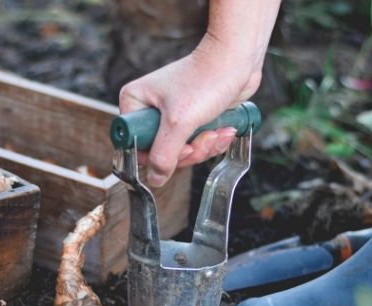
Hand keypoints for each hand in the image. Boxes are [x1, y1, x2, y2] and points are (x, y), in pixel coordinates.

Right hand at [119, 34, 261, 186]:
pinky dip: (212, 141)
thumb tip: (155, 178)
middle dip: (189, 151)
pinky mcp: (192, 119)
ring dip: (205, 146)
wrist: (236, 59)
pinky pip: (197, 143)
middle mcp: (149, 108)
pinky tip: (224, 130)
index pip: (135, 145)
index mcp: (135, 103)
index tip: (179, 148)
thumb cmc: (206, 78)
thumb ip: (164, 154)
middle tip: (203, 139)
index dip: (158, 155)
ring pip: (182, 150)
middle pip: (161, 152)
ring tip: (217, 132)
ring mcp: (171, 114)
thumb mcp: (180, 121)